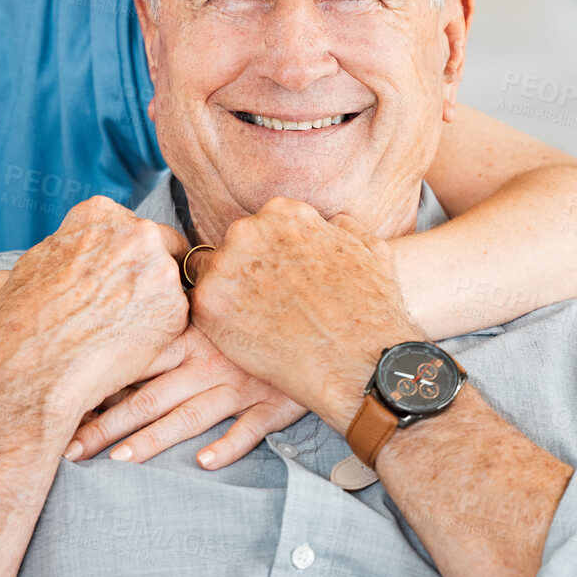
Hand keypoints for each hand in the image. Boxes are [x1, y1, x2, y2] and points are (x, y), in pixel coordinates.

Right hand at [0, 196, 189, 419]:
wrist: (26, 371)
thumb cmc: (21, 321)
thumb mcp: (39, 260)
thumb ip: (75, 246)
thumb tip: (84, 247)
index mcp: (101, 213)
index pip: (132, 228)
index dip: (127, 257)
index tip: (116, 279)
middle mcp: (137, 232)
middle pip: (161, 248)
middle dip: (148, 275)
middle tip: (122, 308)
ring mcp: (159, 269)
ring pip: (170, 285)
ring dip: (155, 304)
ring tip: (117, 332)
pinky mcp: (174, 310)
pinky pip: (174, 319)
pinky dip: (158, 334)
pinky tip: (125, 349)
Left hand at [63, 323, 305, 467]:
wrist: (315, 320)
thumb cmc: (255, 316)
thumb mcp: (213, 309)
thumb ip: (173, 323)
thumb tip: (119, 337)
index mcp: (190, 337)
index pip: (135, 365)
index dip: (98, 388)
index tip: (64, 407)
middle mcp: (209, 362)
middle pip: (150, 397)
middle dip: (107, 426)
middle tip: (71, 449)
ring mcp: (240, 384)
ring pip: (190, 415)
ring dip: (154, 440)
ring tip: (119, 460)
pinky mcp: (273, 405)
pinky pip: (249, 429)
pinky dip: (228, 445)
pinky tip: (203, 463)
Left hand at [191, 199, 424, 434]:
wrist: (359, 363)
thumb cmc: (371, 311)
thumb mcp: (370, 248)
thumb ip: (340, 227)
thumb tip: (329, 224)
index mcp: (283, 213)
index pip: (262, 227)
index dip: (271, 256)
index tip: (282, 279)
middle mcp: (248, 230)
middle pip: (235, 248)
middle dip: (248, 272)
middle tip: (271, 305)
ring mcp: (225, 266)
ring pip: (215, 277)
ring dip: (232, 296)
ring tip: (263, 325)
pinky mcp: (209, 304)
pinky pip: (205, 309)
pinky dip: (222, 324)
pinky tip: (251, 339)